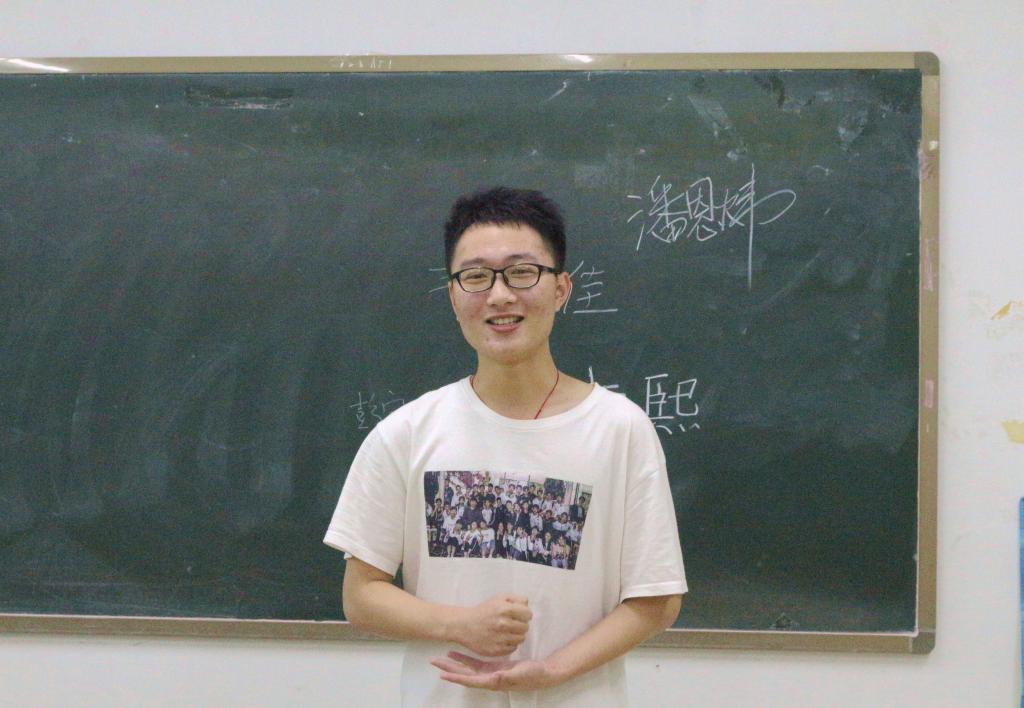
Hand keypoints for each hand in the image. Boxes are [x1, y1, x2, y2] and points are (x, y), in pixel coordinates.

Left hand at [431, 651, 561, 691]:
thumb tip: (493, 677)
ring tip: (441, 656)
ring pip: (468, 669)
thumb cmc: (533, 674)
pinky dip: (466, 659)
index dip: (456, 677)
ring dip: (455, 663)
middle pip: (465, 675)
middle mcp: (488, 679)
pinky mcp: (495, 667)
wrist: (544, 673)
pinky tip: (458, 655)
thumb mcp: (520, 673)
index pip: (471, 680)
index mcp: (493, 681)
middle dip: (449, 668)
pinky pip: (476, 664)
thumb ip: (506, 676)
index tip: (442, 674)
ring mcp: (491, 673)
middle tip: (433, 661)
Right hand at [449, 593, 531, 656]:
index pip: (528, 614)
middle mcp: (503, 624)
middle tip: (511, 623)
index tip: (519, 615)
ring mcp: (500, 638)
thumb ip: (517, 599)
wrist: (464, 626)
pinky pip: (513, 648)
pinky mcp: (497, 650)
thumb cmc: (484, 611)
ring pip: (521, 639)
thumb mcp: (499, 598)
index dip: (524, 614)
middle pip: (526, 627)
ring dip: (516, 635)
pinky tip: (502, 638)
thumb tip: (527, 606)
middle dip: (521, 625)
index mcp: (504, 609)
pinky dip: (510, 644)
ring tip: (507, 631)